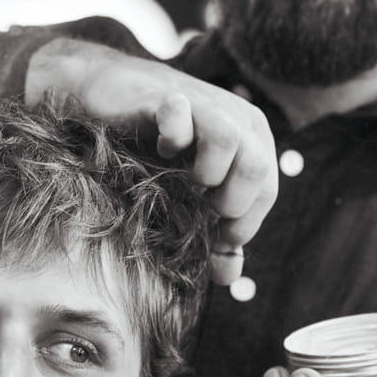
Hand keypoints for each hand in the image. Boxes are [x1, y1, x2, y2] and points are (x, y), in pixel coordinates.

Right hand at [27, 39, 277, 284]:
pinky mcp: (167, 97)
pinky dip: (172, 138)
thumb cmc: (154, 154)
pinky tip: (161, 147)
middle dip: (230, 203)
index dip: (242, 224)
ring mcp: (203, 105)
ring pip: (230, 139)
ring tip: (185, 180)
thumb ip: (214, 238)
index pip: (267, 193)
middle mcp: (236, 120)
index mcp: (253, 143)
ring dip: (207, 173)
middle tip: (200, 209)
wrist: (110, 105)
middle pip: (258, 169)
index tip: (211, 237)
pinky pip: (182, 115)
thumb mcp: (190, 201)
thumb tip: (231, 279)